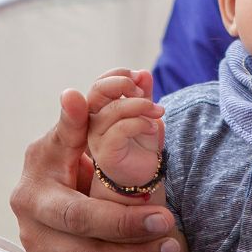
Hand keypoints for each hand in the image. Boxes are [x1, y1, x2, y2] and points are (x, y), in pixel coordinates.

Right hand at [10, 69, 181, 251]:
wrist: (64, 194)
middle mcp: (31, 222)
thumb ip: (86, 118)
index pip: (80, 211)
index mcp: (37, 182)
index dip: (122, 219)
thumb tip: (85, 91)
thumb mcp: (79, 135)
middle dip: (134, 244)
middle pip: (86, 249)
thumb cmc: (77, 155)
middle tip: (172, 230)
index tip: (166, 214)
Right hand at [86, 71, 165, 190]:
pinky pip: (120, 130)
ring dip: (140, 105)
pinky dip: (140, 123)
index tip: (141, 77)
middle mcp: (92, 122)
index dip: (119, 74)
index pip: (101, 83)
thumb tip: (144, 73)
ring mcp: (96, 138)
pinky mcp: (105, 153)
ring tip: (158, 112)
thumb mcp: (144, 114)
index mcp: (99, 110)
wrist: (142, 177)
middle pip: (98, 90)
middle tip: (143, 91)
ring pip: (113, 110)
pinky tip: (152, 128)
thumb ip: (142, 95)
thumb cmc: (140, 145)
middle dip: (123, 83)